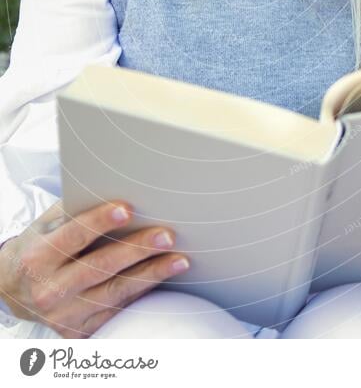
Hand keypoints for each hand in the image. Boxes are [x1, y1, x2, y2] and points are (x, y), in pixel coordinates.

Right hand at [0, 199, 189, 337]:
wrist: (13, 291)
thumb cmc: (39, 247)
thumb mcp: (46, 226)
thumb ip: (74, 212)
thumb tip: (117, 192)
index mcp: (38, 258)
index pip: (74, 236)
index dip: (100, 221)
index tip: (128, 208)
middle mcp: (49, 291)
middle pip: (100, 268)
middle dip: (136, 250)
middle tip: (166, 236)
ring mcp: (63, 316)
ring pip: (114, 294)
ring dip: (151, 275)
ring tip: (179, 260)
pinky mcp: (77, 333)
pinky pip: (115, 313)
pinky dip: (142, 296)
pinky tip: (162, 281)